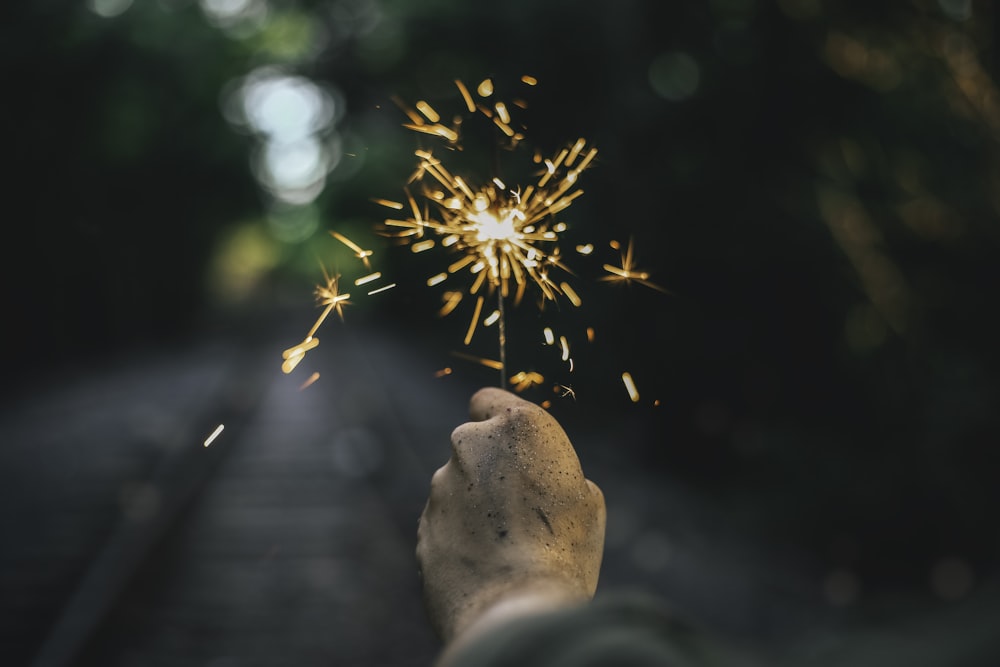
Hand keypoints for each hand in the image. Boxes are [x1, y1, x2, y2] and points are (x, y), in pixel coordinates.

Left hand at [416, 387, 605, 655]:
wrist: (516, 608)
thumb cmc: (563, 549)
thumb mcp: (586, 499)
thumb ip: (554, 472)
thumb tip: (538, 481)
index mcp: (517, 426)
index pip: (489, 399)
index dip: (499, 419)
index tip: (512, 442)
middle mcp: (470, 444)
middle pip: (473, 443)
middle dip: (489, 465)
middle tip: (520, 505)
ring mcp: (441, 486)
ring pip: (457, 485)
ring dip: (473, 503)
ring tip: (505, 544)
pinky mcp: (424, 525)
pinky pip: (444, 521)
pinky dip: (459, 534)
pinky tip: (485, 563)